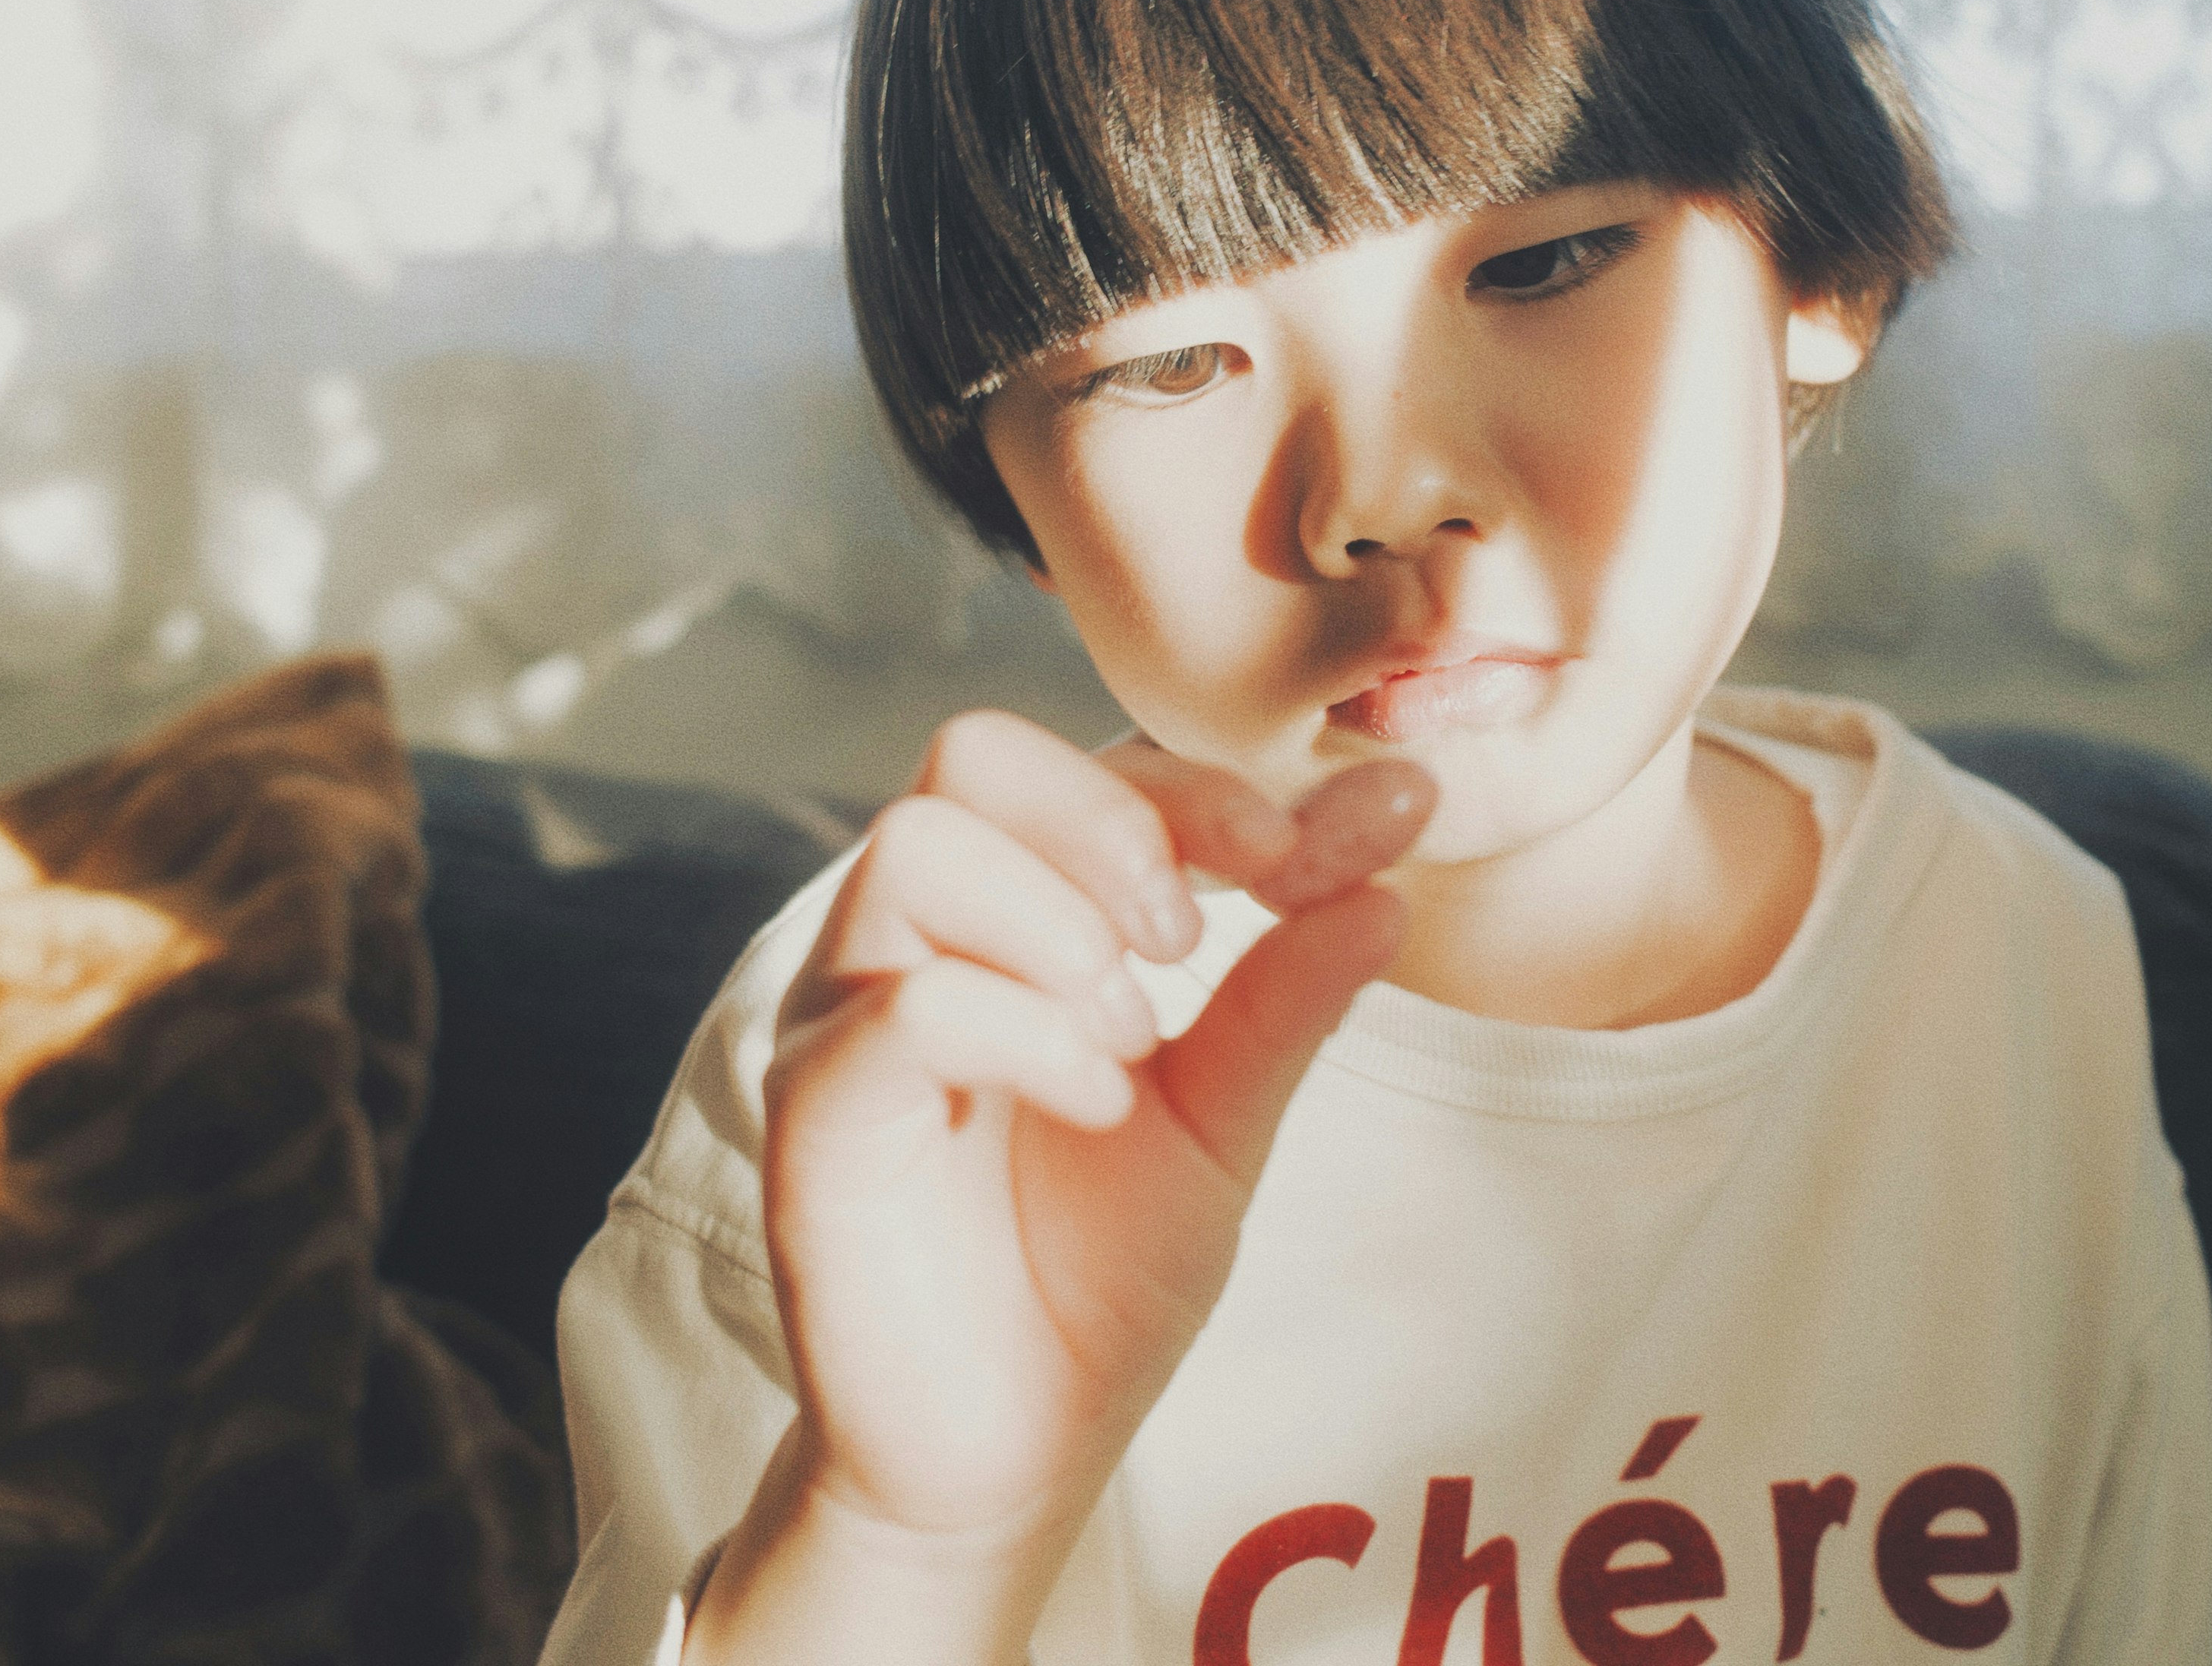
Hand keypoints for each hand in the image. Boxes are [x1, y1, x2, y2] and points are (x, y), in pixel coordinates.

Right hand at [691, 711, 1431, 1660]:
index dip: (1209, 790)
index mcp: (1013, 922)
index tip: (1313, 851)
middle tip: (1195, 932)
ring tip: (1136, 1035)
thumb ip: (1291, 995)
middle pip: (972, 755)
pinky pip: (903, 1005)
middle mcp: (914, 943)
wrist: (1010, 1457)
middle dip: (1114, 818)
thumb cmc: (1097, 1278)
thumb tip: (1392, 870)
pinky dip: (1027, 1031)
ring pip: (918, 848)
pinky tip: (1100, 1102)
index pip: (1090, 770)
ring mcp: (851, 1019)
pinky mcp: (819, 1114)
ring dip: (1060, 919)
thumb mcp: (1226, 1121)